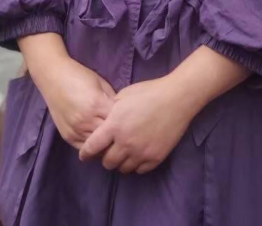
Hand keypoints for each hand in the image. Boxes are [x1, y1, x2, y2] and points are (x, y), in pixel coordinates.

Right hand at [36, 56, 116, 150]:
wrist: (53, 77)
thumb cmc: (79, 76)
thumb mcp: (101, 83)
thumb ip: (112, 99)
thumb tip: (122, 113)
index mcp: (97, 104)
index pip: (118, 121)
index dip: (125, 122)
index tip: (130, 122)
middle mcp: (86, 120)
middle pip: (108, 137)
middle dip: (117, 135)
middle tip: (124, 134)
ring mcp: (75, 130)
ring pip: (97, 147)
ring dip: (105, 144)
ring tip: (112, 140)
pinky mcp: (67, 136)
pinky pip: (84, 148)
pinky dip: (92, 147)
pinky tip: (98, 142)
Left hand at [77, 76, 194, 173]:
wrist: (177, 98)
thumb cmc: (150, 92)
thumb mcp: (124, 95)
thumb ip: (111, 110)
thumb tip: (105, 120)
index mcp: (114, 126)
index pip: (92, 147)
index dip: (85, 153)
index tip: (84, 155)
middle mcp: (125, 143)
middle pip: (107, 162)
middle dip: (106, 157)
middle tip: (110, 150)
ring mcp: (141, 153)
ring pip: (123, 168)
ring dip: (121, 162)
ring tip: (126, 152)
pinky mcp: (155, 158)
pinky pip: (140, 170)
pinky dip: (137, 164)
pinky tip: (139, 154)